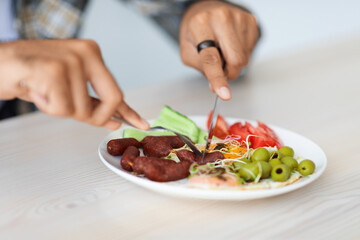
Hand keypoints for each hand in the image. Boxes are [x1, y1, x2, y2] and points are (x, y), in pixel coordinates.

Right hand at [0, 39, 148, 129]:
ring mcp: (71, 60)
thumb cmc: (32, 75)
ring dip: (59, 108)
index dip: (130, 111)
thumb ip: (92, 103)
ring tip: (44, 90)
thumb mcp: (69, 88)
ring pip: (80, 110)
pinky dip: (46, 107)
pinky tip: (36, 89)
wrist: (0, 64)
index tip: (143, 123)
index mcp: (92, 54)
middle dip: (93, 115)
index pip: (116, 90)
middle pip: (111, 100)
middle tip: (68, 107)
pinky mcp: (53, 70)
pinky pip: (61, 109)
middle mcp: (86, 53)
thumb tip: (115, 121)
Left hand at [180, 1, 258, 99]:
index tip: (224, 94)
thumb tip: (216, 87)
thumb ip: (201, 69)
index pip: (211, 58)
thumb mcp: (188, 50)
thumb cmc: (196, 31)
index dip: (218, 78)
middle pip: (235, 60)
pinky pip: (250, 51)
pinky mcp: (250, 21)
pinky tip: (231, 44)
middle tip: (219, 68)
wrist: (207, 9)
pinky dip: (240, 54)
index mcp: (201, 24)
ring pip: (244, 58)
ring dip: (233, 63)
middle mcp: (221, 18)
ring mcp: (239, 18)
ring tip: (223, 50)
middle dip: (228, 72)